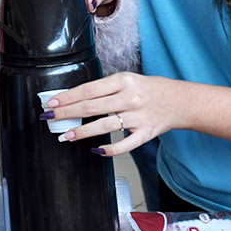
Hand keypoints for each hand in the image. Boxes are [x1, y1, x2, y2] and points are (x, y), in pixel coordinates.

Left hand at [44, 72, 187, 156]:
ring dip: (81, 132)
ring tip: (66, 136)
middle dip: (66, 113)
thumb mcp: (129, 80)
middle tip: (50, 118)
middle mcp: (130, 98)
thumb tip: (76, 100)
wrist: (180, 101)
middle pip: (91, 107)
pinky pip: (124, 145)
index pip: (89, 89)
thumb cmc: (152, 90)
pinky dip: (108, 150)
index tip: (52, 102)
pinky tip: (96, 150)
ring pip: (103, 126)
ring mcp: (138, 117)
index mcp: (125, 81)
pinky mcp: (145, 134)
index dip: (67, 97)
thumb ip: (106, 89)